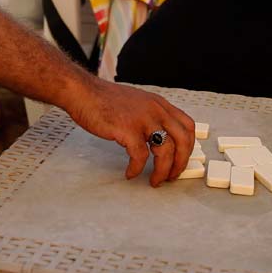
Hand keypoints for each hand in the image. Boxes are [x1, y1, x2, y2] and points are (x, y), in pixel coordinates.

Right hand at [65, 80, 194, 186]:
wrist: (83, 92)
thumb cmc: (104, 99)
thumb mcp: (137, 102)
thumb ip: (151, 116)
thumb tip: (159, 139)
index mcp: (159, 104)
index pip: (188, 126)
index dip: (188, 147)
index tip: (181, 159)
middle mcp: (155, 110)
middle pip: (183, 140)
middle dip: (181, 162)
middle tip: (172, 176)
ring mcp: (142, 119)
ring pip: (166, 151)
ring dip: (162, 171)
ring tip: (154, 180)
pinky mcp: (127, 130)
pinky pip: (140, 156)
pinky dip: (137, 169)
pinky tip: (130, 173)